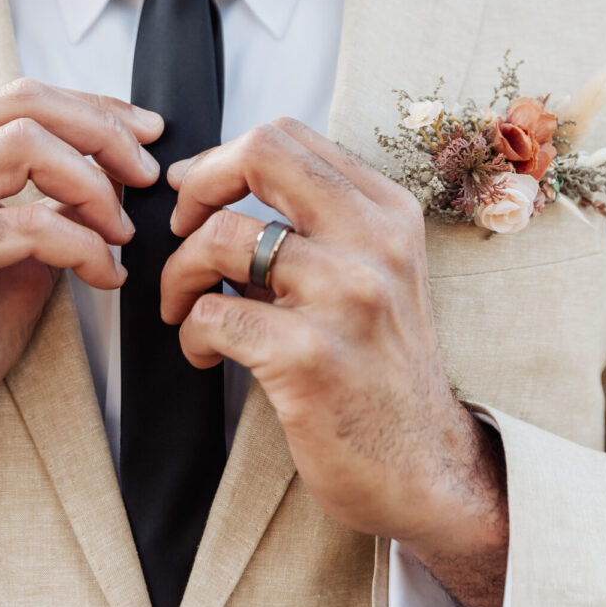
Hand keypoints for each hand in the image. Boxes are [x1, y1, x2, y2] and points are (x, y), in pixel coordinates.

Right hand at [0, 79, 162, 469]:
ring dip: (93, 187)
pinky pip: (28, 225)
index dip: (94, 109)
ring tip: (119, 232)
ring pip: (25, 147)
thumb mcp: (12, 251)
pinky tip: (103, 272)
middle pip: (23, 106)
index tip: (145, 132)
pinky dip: (82, 244)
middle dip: (103, 134)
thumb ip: (50, 202)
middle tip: (145, 174)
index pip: (18, 98)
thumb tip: (116, 168)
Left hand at [162, 118, 507, 606]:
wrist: (425, 469)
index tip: (199, 198)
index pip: (288, 137)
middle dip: (198, 185)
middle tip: (180, 227)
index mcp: (388, 213)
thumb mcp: (371, 275)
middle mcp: (375, 242)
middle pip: (261, 153)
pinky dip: (192, 334)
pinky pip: (211, 316)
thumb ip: (314, 226)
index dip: (223, 160)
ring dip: (180, 273)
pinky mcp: (310, 355)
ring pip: (222, 238)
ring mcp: (346, 296)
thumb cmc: (382, 373)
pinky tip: (207, 354)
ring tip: (185, 307)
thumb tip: (213, 185)